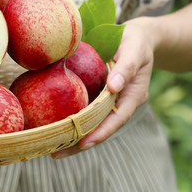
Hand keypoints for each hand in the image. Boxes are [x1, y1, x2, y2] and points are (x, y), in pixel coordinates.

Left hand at [52, 17, 154, 158]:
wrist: (138, 37)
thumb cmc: (136, 41)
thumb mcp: (135, 48)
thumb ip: (127, 66)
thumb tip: (114, 86)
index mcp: (134, 95)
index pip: (117, 119)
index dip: (101, 132)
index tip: (83, 143)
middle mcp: (122, 102)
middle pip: (102, 128)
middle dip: (81, 142)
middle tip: (56, 153)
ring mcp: (112, 102)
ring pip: (94, 124)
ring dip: (75, 137)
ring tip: (52, 149)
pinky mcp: (101, 98)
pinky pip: (88, 113)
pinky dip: (75, 122)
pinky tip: (57, 129)